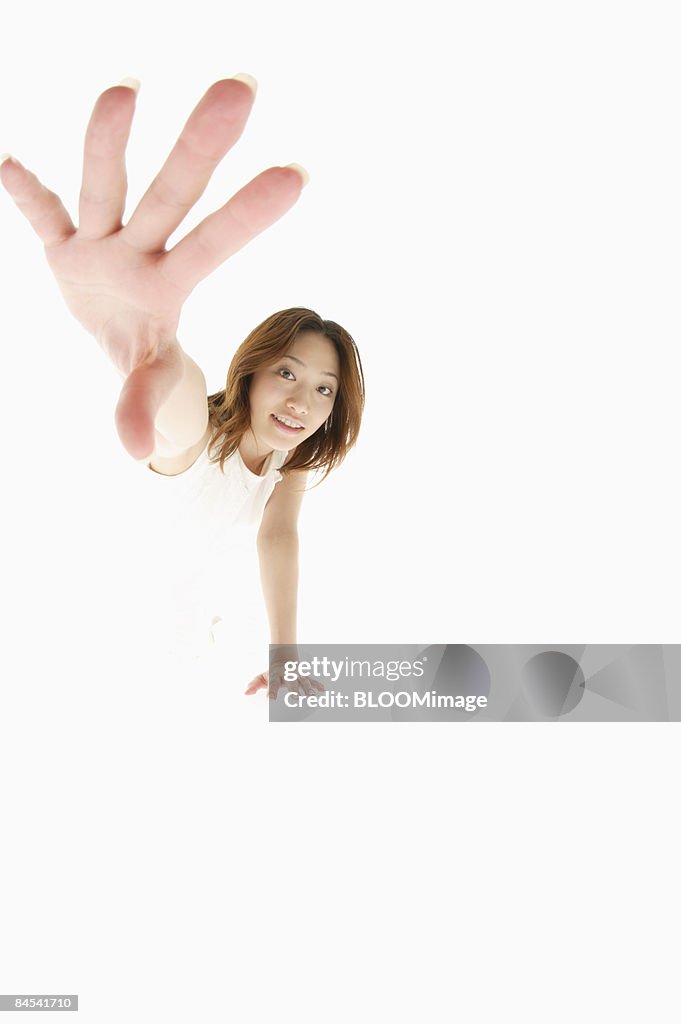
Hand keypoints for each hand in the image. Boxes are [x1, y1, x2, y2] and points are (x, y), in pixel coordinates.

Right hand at [0, 77, 306, 459]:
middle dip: (201, 147)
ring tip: (125, 90)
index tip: (297, 173)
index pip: (216, 243)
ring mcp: (101, 240)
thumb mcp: (148, 376)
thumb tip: (138, 449)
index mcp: (172, 282)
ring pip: (105, 186)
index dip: (249, 214)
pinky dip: (25, 192)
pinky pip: (42, 213)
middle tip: (241, 88)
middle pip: (172, 195)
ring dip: (109, 141)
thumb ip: (144, 401)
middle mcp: (141, 249)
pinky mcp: (62, 240)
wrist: (112, 333)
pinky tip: (8, 165)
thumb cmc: (146, 351)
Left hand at [244, 665, 325, 700]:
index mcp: (276, 675)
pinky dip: (318, 685)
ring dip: (308, 689)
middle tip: (295, 699)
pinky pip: (312, 680)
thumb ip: (254, 684)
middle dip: (294, 691)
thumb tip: (246, 693)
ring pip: (304, 681)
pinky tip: (324, 691)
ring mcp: (298, 674)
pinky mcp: (305, 676)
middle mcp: (288, 674)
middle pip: (291, 682)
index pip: (273, 684)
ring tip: (312, 697)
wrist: (284, 657)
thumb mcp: (261, 677)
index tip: (270, 700)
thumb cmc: (271, 672)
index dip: (271, 691)